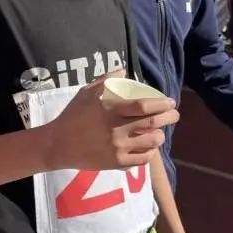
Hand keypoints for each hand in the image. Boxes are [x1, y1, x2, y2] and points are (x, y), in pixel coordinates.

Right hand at [45, 78, 178, 170]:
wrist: (57, 145)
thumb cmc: (71, 116)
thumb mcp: (85, 93)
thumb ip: (105, 80)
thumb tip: (124, 70)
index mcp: (111, 111)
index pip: (144, 106)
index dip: (161, 104)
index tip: (170, 102)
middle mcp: (117, 130)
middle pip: (153, 123)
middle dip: (169, 117)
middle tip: (174, 114)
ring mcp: (118, 148)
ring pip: (151, 142)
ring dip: (160, 136)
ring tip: (160, 132)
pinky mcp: (116, 163)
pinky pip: (142, 159)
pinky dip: (150, 152)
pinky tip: (149, 147)